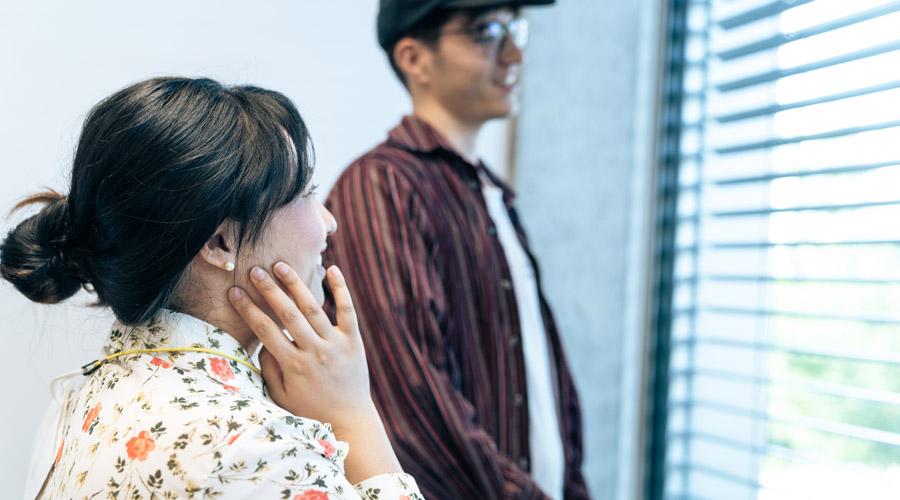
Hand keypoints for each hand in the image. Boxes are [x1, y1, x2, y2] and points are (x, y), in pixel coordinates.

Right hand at [228, 262, 376, 428]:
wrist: (350, 420)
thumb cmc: (310, 410)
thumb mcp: (282, 395)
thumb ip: (269, 369)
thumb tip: (262, 342)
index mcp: (294, 365)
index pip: (265, 330)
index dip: (248, 309)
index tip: (234, 292)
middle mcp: (315, 351)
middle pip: (287, 314)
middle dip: (268, 290)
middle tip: (254, 270)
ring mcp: (336, 344)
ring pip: (313, 308)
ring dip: (295, 284)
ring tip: (280, 265)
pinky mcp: (354, 341)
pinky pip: (347, 310)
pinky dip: (341, 289)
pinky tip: (332, 268)